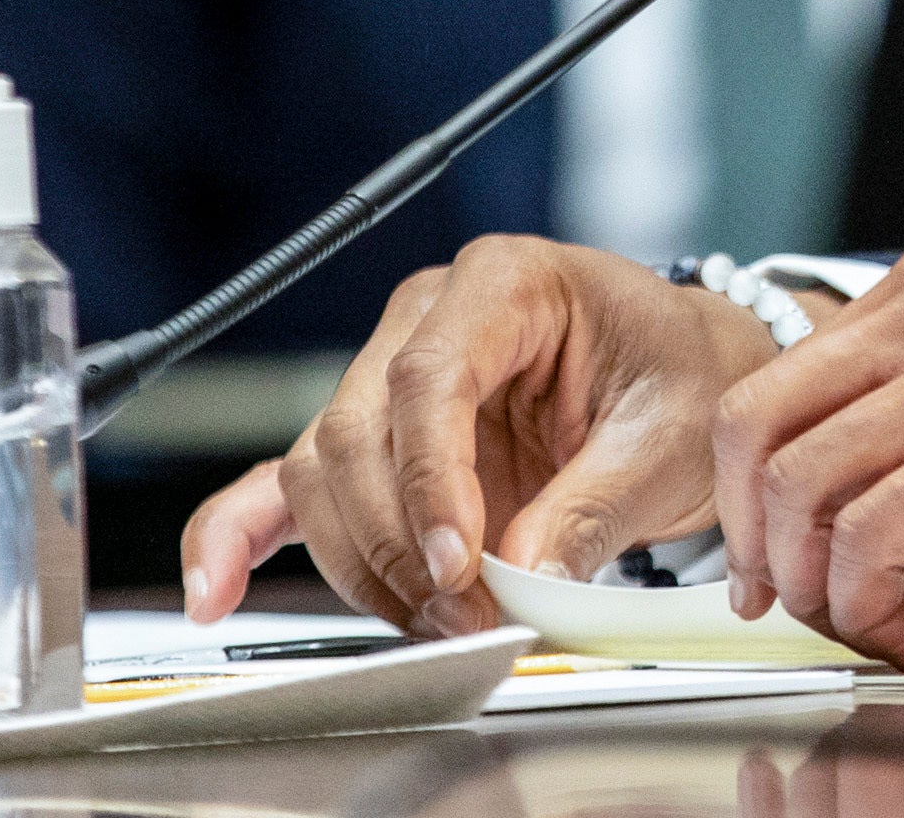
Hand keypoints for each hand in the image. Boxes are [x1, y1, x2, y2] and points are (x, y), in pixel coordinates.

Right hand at [179, 235, 780, 634]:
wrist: (687, 381)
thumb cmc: (682, 376)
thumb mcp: (672, 433)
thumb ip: (594, 502)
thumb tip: (521, 576)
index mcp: (506, 282)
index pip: (429, 377)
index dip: (430, 478)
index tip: (460, 562)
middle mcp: (428, 320)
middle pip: (358, 434)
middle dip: (401, 542)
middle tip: (469, 616)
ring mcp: (388, 382)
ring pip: (321, 476)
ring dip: (366, 565)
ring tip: (440, 622)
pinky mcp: (376, 448)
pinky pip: (283, 489)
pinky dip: (240, 539)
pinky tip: (215, 590)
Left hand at [713, 235, 903, 665]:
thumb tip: (896, 553)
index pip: (787, 375)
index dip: (759, 481)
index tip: (778, 546)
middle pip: (756, 425)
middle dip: (754, 535)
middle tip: (786, 597)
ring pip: (799, 486)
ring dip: (813, 583)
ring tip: (866, 624)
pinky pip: (871, 539)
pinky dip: (867, 605)